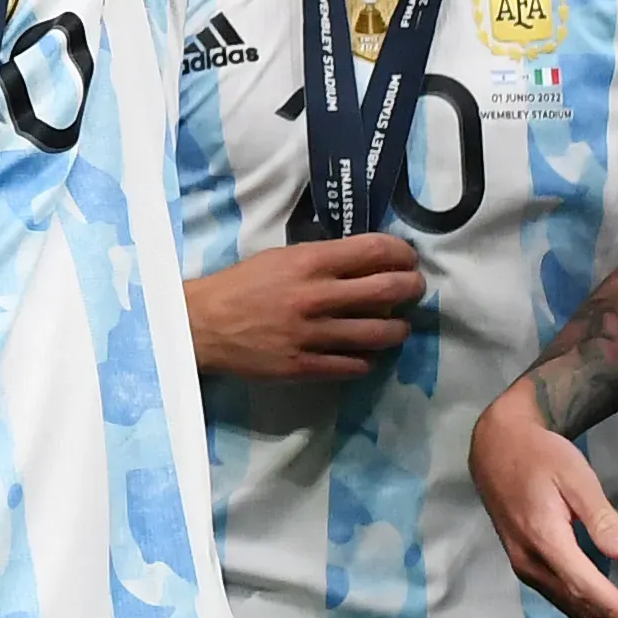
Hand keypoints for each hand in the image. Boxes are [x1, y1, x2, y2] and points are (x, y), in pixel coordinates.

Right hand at [185, 236, 427, 383]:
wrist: (202, 325)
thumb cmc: (242, 285)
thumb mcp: (281, 258)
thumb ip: (322, 259)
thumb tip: (365, 262)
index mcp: (308, 262)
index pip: (372, 251)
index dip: (401, 253)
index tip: (409, 258)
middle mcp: (315, 296)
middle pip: (385, 290)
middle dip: (410, 287)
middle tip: (415, 289)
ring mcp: (311, 335)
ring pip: (376, 333)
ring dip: (397, 328)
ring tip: (399, 326)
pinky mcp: (304, 366)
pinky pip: (352, 365)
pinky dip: (367, 359)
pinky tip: (366, 354)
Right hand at [470, 397, 617, 617]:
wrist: (496, 450)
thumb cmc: (539, 456)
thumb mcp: (574, 475)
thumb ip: (600, 516)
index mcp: (544, 540)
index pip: (584, 587)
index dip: (616, 611)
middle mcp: (533, 565)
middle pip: (586, 607)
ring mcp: (530, 570)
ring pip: (579, 608)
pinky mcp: (533, 569)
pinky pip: (570, 600)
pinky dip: (603, 611)